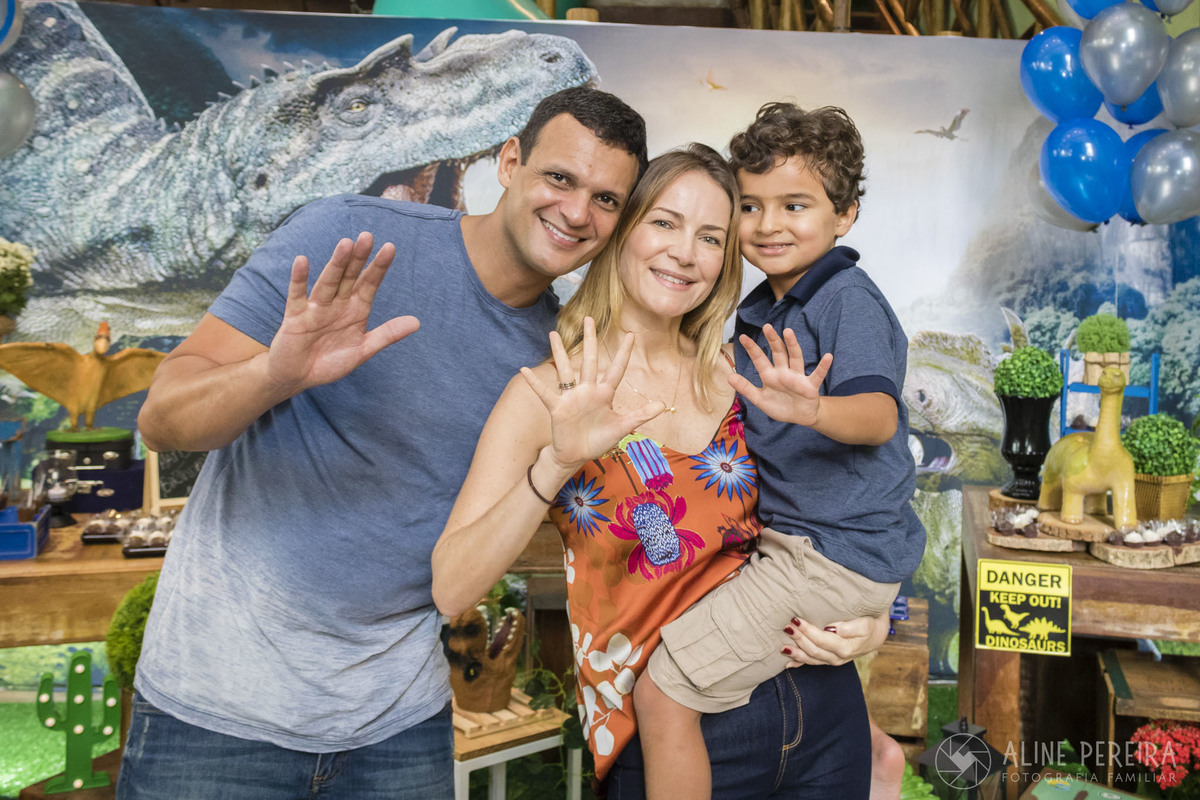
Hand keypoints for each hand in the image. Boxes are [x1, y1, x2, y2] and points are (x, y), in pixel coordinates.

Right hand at [266, 232, 419, 393]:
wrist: (299, 377)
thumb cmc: (330, 362)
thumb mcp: (363, 350)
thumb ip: (387, 335)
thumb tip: (417, 322)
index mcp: (355, 310)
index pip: (369, 284)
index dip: (379, 267)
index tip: (390, 248)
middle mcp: (337, 304)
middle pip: (350, 277)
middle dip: (358, 258)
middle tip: (367, 236)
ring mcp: (316, 308)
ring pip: (328, 282)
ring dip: (336, 264)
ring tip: (346, 244)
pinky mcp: (296, 316)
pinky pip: (297, 295)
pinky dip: (299, 279)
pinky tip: (302, 261)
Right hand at [520, 318, 664, 469]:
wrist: (576, 455)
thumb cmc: (597, 440)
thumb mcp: (622, 428)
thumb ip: (640, 415)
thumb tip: (663, 405)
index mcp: (604, 393)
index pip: (616, 369)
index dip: (623, 353)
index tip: (631, 334)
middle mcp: (587, 390)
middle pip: (589, 360)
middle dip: (589, 340)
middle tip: (589, 318)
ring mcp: (571, 397)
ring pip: (565, 370)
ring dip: (559, 352)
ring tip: (553, 333)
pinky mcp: (557, 408)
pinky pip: (545, 393)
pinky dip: (535, 382)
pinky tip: (524, 369)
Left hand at [728, 325, 831, 426]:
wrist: (800, 417)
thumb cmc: (780, 405)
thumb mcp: (760, 399)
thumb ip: (746, 388)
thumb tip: (729, 377)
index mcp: (770, 375)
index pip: (760, 359)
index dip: (752, 349)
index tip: (743, 337)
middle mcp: (784, 372)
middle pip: (778, 353)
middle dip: (773, 340)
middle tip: (767, 327)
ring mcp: (797, 377)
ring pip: (795, 358)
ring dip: (792, 345)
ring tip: (788, 332)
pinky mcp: (810, 385)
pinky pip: (817, 374)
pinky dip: (823, 366)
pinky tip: (828, 357)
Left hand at [781, 609, 889, 666]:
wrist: (877, 634)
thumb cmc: (870, 624)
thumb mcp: (865, 623)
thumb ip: (850, 627)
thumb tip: (832, 629)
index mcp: (846, 648)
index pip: (822, 640)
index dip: (808, 631)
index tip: (797, 619)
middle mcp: (838, 658)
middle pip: (814, 650)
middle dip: (799, 639)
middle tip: (787, 626)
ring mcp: (832, 660)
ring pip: (811, 659)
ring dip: (796, 653)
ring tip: (782, 646)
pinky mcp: (829, 659)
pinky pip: (812, 663)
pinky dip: (800, 663)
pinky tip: (788, 663)